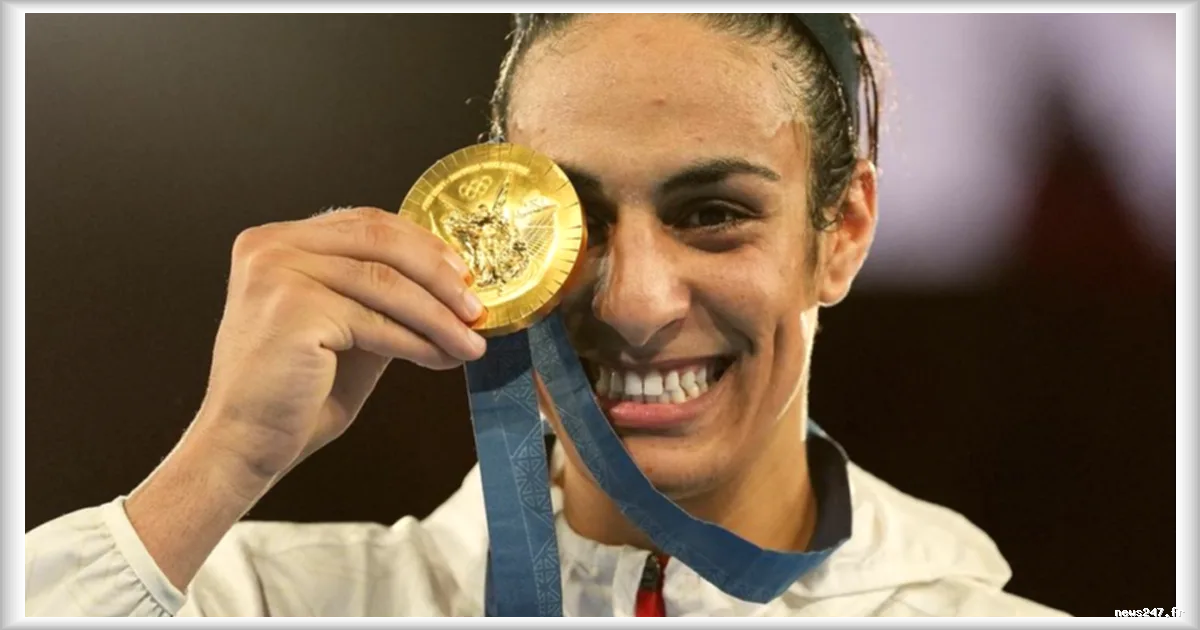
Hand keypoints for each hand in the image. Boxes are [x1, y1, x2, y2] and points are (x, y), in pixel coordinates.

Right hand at [197, 206, 486, 480]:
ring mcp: (279, 272)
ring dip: (439, 315)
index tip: (464, 275)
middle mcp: (271, 246)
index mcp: (277, 241)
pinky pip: (377, 319)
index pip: (367, 222)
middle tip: (477, 308)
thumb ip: (381, 298)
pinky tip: (441, 358)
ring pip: (386, 282)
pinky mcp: (294, 308)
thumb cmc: (293, 396)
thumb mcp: (345, 330)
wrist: (244, 446)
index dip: (423, 245)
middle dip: (440, 276)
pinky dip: (419, 340)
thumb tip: (449, 288)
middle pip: (381, 240)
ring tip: (470, 342)